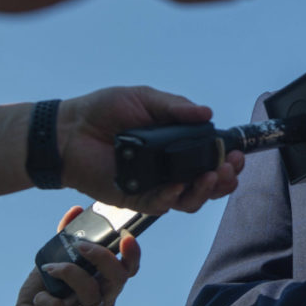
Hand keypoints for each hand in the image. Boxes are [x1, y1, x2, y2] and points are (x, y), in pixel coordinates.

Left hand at [0, 206, 139, 305]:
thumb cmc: (42, 292)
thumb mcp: (53, 261)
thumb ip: (65, 239)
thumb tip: (76, 210)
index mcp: (103, 283)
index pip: (128, 269)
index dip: (132, 254)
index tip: (126, 236)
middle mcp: (103, 301)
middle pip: (119, 279)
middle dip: (102, 257)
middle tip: (81, 246)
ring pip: (93, 293)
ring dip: (70, 273)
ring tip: (49, 268)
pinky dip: (47, 299)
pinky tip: (38, 298)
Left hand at [57, 86, 243, 214]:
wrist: (69, 130)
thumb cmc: (104, 111)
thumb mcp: (145, 99)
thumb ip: (176, 108)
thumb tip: (207, 113)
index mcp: (176, 146)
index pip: (210, 158)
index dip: (227, 160)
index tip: (237, 154)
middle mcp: (169, 169)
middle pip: (207, 184)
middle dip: (224, 179)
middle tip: (229, 168)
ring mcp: (155, 186)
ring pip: (190, 200)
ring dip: (206, 191)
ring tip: (211, 177)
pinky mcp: (136, 199)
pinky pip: (161, 205)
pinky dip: (172, 197)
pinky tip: (178, 186)